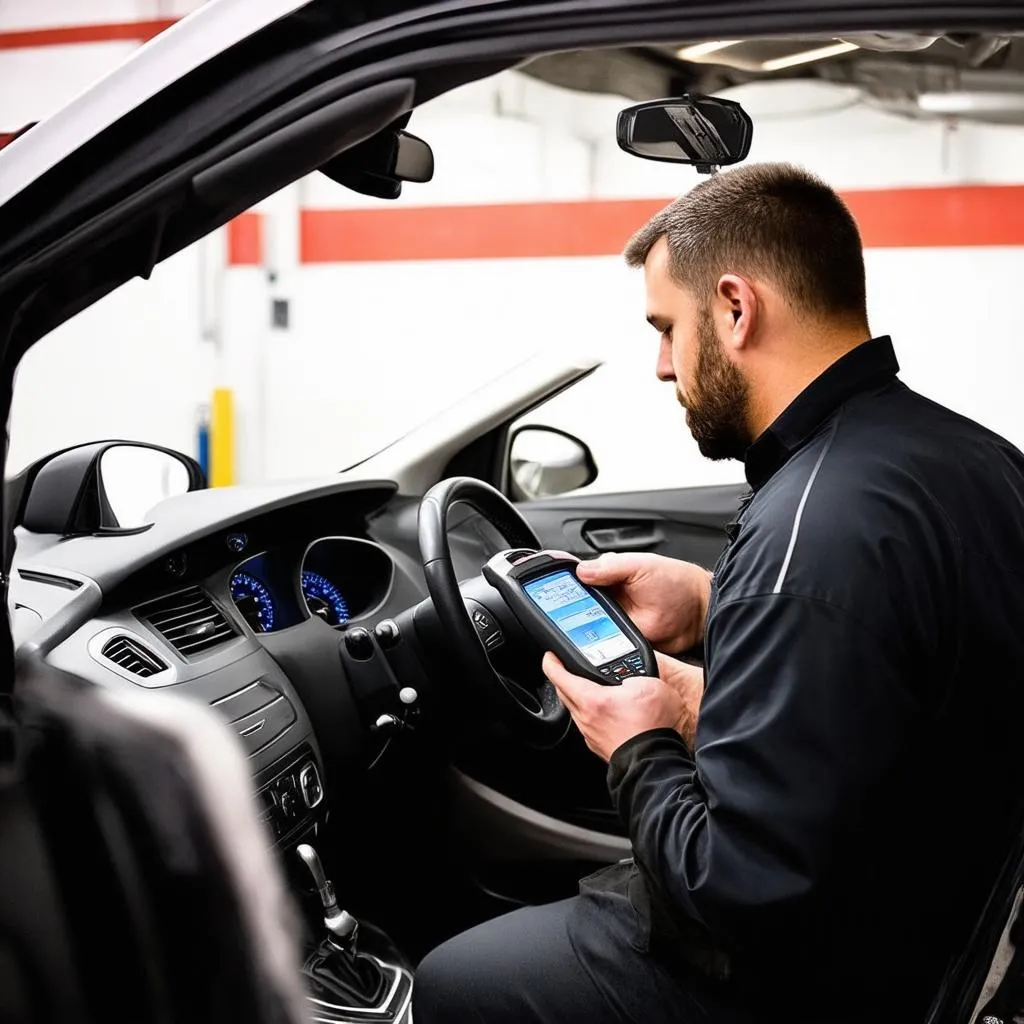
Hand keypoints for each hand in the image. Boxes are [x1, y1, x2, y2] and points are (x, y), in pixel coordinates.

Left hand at [543, 652, 698, 761]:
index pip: (559, 677)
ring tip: (591, 689)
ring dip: (579, 698)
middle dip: (563, 679)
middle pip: (563, 695)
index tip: (550, 657)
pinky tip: (606, 713)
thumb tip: (630, 679)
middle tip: (566, 670)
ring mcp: (592, 735)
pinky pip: (589, 726)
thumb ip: (635, 675)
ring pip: (576, 711)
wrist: (657, 761)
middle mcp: (586, 719)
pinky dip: (593, 715)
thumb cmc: (652, 728)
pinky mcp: (600, 746)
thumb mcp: (650, 685)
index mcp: (592, 700)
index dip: (551, 663)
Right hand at [575, 552, 712, 653]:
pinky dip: (596, 645)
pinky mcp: (620, 640)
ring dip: (581, 629)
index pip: (577, 579)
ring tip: (576, 629)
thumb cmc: (676, 583)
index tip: (552, 590)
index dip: (564, 585)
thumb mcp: (641, 566)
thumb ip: (611, 567)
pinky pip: (602, 644)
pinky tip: (592, 643)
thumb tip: (581, 570)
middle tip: (562, 614)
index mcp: (608, 576)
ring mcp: (613, 621)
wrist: (698, 613)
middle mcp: (607, 598)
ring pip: (586, 627)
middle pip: (576, 605)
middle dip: (567, 610)